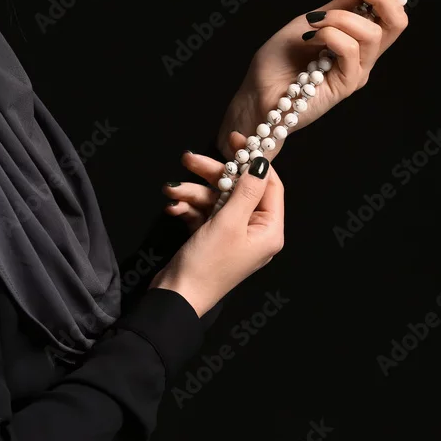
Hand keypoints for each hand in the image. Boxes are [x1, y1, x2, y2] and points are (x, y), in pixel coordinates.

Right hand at [151, 155, 283, 317]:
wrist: (175, 299)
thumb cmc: (206, 266)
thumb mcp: (228, 222)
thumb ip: (246, 190)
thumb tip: (261, 162)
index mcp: (268, 230)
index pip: (269, 185)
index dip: (253, 161)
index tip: (235, 142)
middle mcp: (254, 232)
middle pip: (238, 189)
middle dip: (212, 175)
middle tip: (190, 160)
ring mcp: (232, 236)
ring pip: (216, 200)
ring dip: (193, 193)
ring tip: (172, 189)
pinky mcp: (211, 239)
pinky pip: (203, 213)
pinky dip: (188, 208)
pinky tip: (173, 208)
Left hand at [217, 0, 409, 160]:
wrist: (256, 93)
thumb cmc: (278, 61)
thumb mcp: (310, 22)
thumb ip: (339, 7)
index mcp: (357, 39)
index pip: (390, 13)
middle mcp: (363, 56)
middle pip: (397, 24)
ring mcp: (356, 72)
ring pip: (372, 34)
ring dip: (339, 18)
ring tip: (313, 22)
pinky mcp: (346, 86)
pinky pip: (350, 50)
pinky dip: (329, 35)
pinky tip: (309, 39)